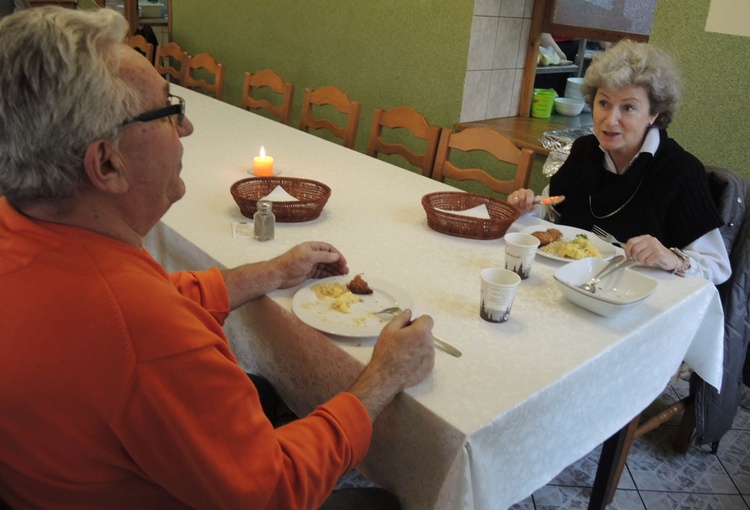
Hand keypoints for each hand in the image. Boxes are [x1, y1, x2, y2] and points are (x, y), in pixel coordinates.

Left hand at [222, 242, 348, 308]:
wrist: (279, 274)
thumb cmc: (293, 262)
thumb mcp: (310, 257)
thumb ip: (324, 256)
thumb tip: (336, 256)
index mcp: (311, 247)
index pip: (328, 248)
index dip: (337, 254)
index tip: (344, 262)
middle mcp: (311, 254)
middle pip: (328, 258)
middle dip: (337, 263)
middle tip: (345, 271)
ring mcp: (310, 264)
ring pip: (325, 266)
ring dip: (334, 270)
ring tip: (342, 275)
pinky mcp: (308, 273)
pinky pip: (321, 273)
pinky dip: (327, 275)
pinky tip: (333, 278)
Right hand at [347, 310, 434, 421]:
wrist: (385, 377)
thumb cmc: (386, 351)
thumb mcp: (389, 330)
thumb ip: (401, 318)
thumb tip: (409, 312)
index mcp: (421, 332)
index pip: (428, 319)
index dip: (417, 322)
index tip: (408, 328)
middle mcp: (430, 344)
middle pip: (427, 333)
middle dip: (417, 334)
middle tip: (403, 342)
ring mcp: (431, 358)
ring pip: (427, 345)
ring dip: (419, 346)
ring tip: (404, 354)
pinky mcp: (429, 369)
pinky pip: (426, 358)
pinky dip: (419, 358)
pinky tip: (407, 363)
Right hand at [507, 188, 535, 213]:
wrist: (523, 205)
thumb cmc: (529, 205)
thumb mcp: (533, 206)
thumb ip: (534, 206)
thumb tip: (534, 206)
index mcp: (529, 192)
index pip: (529, 196)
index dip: (528, 204)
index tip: (528, 209)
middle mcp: (522, 190)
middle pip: (521, 198)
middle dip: (523, 206)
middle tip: (523, 211)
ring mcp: (515, 193)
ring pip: (515, 201)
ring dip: (518, 208)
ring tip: (520, 210)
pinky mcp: (510, 196)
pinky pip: (510, 203)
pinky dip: (513, 207)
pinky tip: (516, 209)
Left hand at [623, 235, 677, 270]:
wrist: (671, 259)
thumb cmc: (656, 254)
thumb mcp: (645, 248)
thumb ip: (636, 247)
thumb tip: (626, 251)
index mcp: (645, 237)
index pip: (631, 241)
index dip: (627, 250)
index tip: (628, 256)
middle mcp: (650, 240)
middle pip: (635, 250)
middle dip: (635, 257)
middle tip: (640, 259)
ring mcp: (655, 246)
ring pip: (640, 257)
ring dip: (642, 261)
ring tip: (648, 260)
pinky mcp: (659, 253)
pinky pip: (647, 261)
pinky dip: (648, 263)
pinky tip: (653, 261)